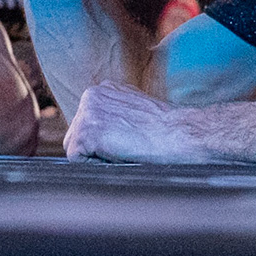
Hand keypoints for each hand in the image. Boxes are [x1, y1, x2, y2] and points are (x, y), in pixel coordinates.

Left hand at [65, 81, 214, 163]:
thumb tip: (102, 132)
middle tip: (124, 149)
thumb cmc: (166, 128)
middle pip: (75, 135)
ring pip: (75, 148)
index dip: (102, 141)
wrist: (180, 133)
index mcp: (102, 90)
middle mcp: (90, 96)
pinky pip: (77, 160)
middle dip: (94, 149)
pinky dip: (95, 165)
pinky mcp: (87, 132)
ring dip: (95, 157)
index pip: (86, 123)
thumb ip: (113, 115)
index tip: (125, 141)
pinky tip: (118, 155)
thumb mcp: (134, 111)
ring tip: (123, 150)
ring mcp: (87, 113)